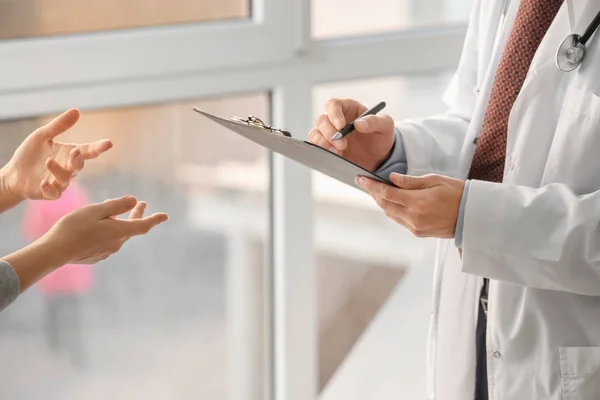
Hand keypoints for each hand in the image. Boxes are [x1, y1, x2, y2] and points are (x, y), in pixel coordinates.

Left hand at [1, 108, 112, 200]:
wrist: (14, 174)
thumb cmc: (30, 154)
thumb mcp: (42, 135)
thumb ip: (59, 125)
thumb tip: (77, 110)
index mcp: (69, 154)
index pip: (88, 151)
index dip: (99, 147)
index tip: (109, 143)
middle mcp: (68, 168)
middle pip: (79, 165)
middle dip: (78, 159)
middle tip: (75, 152)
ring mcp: (60, 182)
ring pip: (65, 179)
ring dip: (58, 170)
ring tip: (48, 161)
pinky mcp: (49, 193)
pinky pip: (54, 193)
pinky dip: (50, 188)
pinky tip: (44, 182)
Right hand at [41, 196, 167, 265]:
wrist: (54, 252)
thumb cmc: (74, 227)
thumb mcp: (96, 211)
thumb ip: (116, 206)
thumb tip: (135, 201)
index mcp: (119, 232)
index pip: (143, 225)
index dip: (155, 219)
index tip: (165, 216)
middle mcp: (116, 244)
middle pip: (132, 228)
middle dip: (137, 215)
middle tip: (142, 204)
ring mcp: (107, 252)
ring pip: (119, 234)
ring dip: (121, 222)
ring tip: (115, 211)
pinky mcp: (97, 256)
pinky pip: (108, 241)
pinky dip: (109, 231)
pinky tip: (100, 226)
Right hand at [308, 98, 395, 170]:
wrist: (380, 157)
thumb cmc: (381, 136)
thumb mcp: (386, 126)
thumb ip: (375, 121)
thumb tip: (359, 123)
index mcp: (348, 108)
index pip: (333, 104)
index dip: (334, 114)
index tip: (340, 126)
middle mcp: (335, 119)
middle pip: (322, 120)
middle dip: (329, 132)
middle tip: (342, 144)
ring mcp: (329, 134)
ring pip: (315, 133)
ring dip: (323, 143)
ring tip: (338, 153)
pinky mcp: (327, 147)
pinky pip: (316, 146)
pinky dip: (322, 151)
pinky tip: (335, 156)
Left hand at [357, 173, 464, 237]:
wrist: (473, 216)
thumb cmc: (458, 193)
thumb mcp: (435, 180)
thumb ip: (411, 181)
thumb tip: (391, 179)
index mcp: (418, 202)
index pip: (387, 193)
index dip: (371, 186)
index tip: (361, 178)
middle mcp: (414, 217)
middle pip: (385, 205)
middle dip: (373, 193)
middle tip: (364, 183)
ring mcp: (415, 227)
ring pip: (390, 214)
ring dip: (381, 202)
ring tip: (374, 190)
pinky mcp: (418, 232)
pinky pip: (399, 220)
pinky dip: (392, 210)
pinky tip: (390, 202)